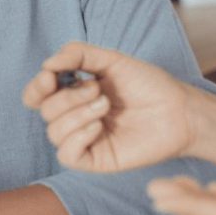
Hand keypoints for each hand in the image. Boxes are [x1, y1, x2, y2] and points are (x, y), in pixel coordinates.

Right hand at [22, 42, 199, 172]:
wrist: (178, 110)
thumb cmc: (149, 85)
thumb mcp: (112, 60)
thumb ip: (78, 54)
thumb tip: (46, 64)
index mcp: (75, 94)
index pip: (37, 96)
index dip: (36, 87)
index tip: (51, 76)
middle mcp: (76, 118)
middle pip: (46, 111)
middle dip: (68, 97)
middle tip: (99, 90)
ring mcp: (85, 140)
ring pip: (54, 132)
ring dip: (77, 114)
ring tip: (105, 105)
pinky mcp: (95, 160)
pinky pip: (67, 155)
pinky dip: (78, 137)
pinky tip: (98, 127)